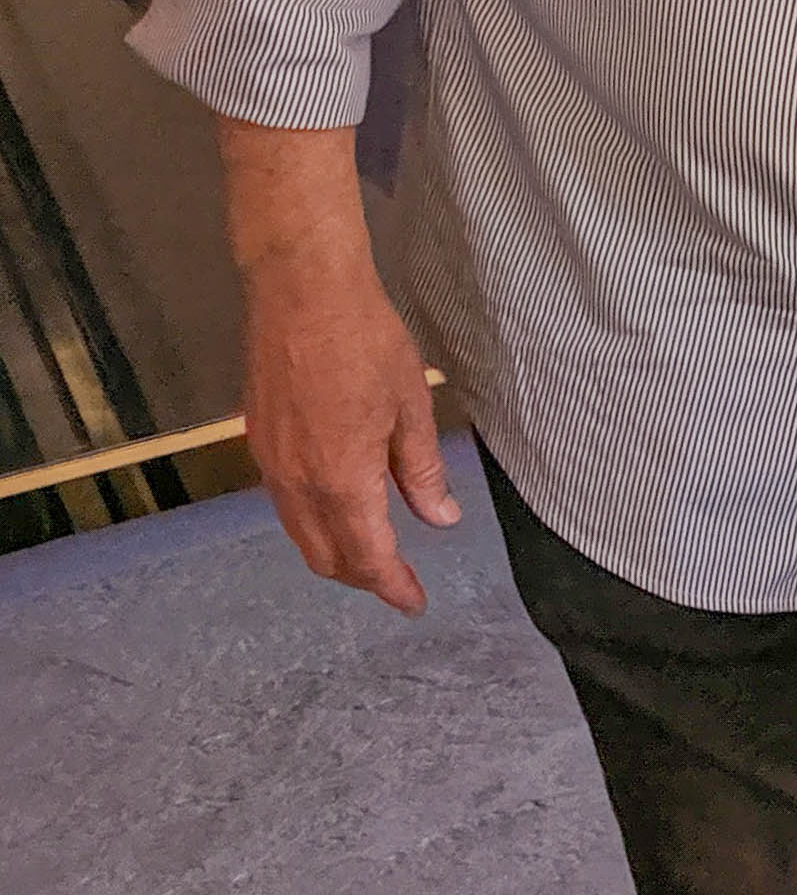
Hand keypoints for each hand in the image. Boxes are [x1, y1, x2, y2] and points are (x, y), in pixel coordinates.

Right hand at [238, 246, 457, 616]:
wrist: (302, 291)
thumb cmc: (366, 341)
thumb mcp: (412, 408)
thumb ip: (421, 472)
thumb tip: (440, 519)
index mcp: (341, 480)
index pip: (367, 557)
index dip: (392, 586)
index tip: (415, 603)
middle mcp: (297, 483)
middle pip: (326, 556)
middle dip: (363, 577)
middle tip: (399, 582)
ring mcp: (270, 463)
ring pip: (300, 533)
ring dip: (336, 552)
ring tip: (375, 551)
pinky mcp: (258, 441)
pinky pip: (285, 503)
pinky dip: (314, 521)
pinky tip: (341, 506)